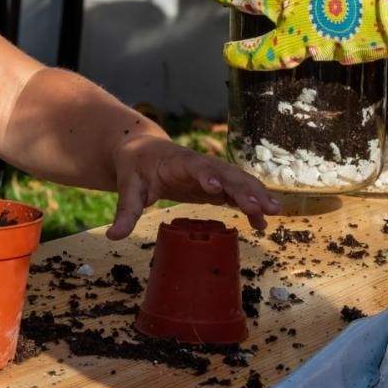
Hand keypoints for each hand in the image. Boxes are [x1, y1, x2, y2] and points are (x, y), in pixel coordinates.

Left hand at [105, 133, 279, 239]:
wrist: (142, 151)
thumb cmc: (135, 166)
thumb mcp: (127, 186)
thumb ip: (125, 211)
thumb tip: (114, 236)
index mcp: (179, 161)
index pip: (197, 167)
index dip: (208, 176)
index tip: (217, 188)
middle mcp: (201, 165)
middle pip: (227, 174)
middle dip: (245, 189)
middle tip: (261, 205)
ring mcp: (211, 174)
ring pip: (238, 182)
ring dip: (256, 195)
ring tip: (274, 212)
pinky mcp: (215, 185)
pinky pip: (237, 192)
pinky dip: (251, 204)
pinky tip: (263, 222)